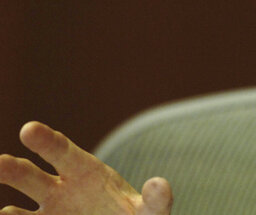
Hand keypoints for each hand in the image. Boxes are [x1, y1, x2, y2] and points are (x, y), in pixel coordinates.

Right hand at [0, 122, 172, 213]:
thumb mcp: (150, 211)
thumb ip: (156, 200)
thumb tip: (159, 185)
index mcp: (86, 172)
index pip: (64, 151)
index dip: (47, 140)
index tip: (28, 129)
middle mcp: (61, 189)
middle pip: (32, 177)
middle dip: (15, 170)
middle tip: (0, 163)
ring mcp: (50, 213)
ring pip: (19, 210)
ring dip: (8, 208)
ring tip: (2, 211)